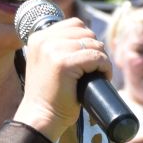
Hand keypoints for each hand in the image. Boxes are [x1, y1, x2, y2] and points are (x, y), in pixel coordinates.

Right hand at [14, 18, 110, 142]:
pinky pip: (96, 57)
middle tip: (94, 69)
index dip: (87, 40)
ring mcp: (53, 50)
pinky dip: (104, 68)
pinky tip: (102, 77)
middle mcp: (43, 40)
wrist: (40, 118)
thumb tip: (90, 36)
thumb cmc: (48, 96)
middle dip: (95, 50)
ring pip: (93, 44)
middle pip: (86, 32)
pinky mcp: (64, 63)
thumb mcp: (48, 63)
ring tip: (97, 75)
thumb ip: (59, 47)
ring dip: (101, 60)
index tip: (86, 59)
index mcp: (38, 37)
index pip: (74, 24)